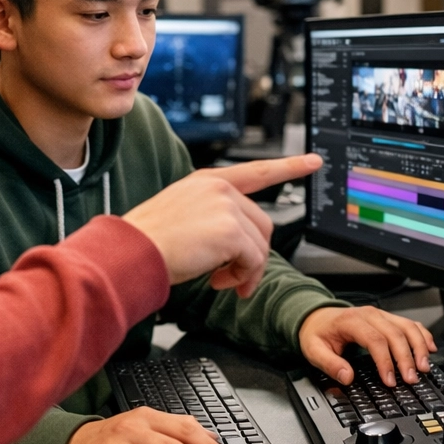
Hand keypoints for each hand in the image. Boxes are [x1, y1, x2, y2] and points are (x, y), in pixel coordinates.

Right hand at [123, 155, 322, 296]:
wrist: (130, 250)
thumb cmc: (146, 240)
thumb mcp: (182, 216)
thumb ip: (214, 219)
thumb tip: (239, 249)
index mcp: (207, 181)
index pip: (256, 171)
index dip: (288, 166)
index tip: (313, 160)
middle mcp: (219, 188)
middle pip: (262, 224)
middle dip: (252, 256)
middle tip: (233, 279)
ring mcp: (226, 205)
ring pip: (260, 245)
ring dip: (245, 270)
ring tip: (223, 283)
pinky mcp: (230, 229)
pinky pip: (254, 259)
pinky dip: (241, 277)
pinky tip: (218, 282)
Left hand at [299, 305, 436, 387]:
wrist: (317, 317)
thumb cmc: (317, 333)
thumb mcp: (313, 350)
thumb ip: (329, 364)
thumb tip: (347, 377)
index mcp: (351, 321)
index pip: (375, 340)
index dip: (385, 361)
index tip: (390, 380)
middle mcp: (370, 315)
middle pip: (395, 334)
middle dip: (406, 358)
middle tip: (411, 379)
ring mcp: (381, 315)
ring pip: (407, 327)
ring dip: (419, 346)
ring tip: (424, 367)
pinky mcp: (388, 318)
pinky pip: (410, 324)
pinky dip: (423, 335)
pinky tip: (430, 348)